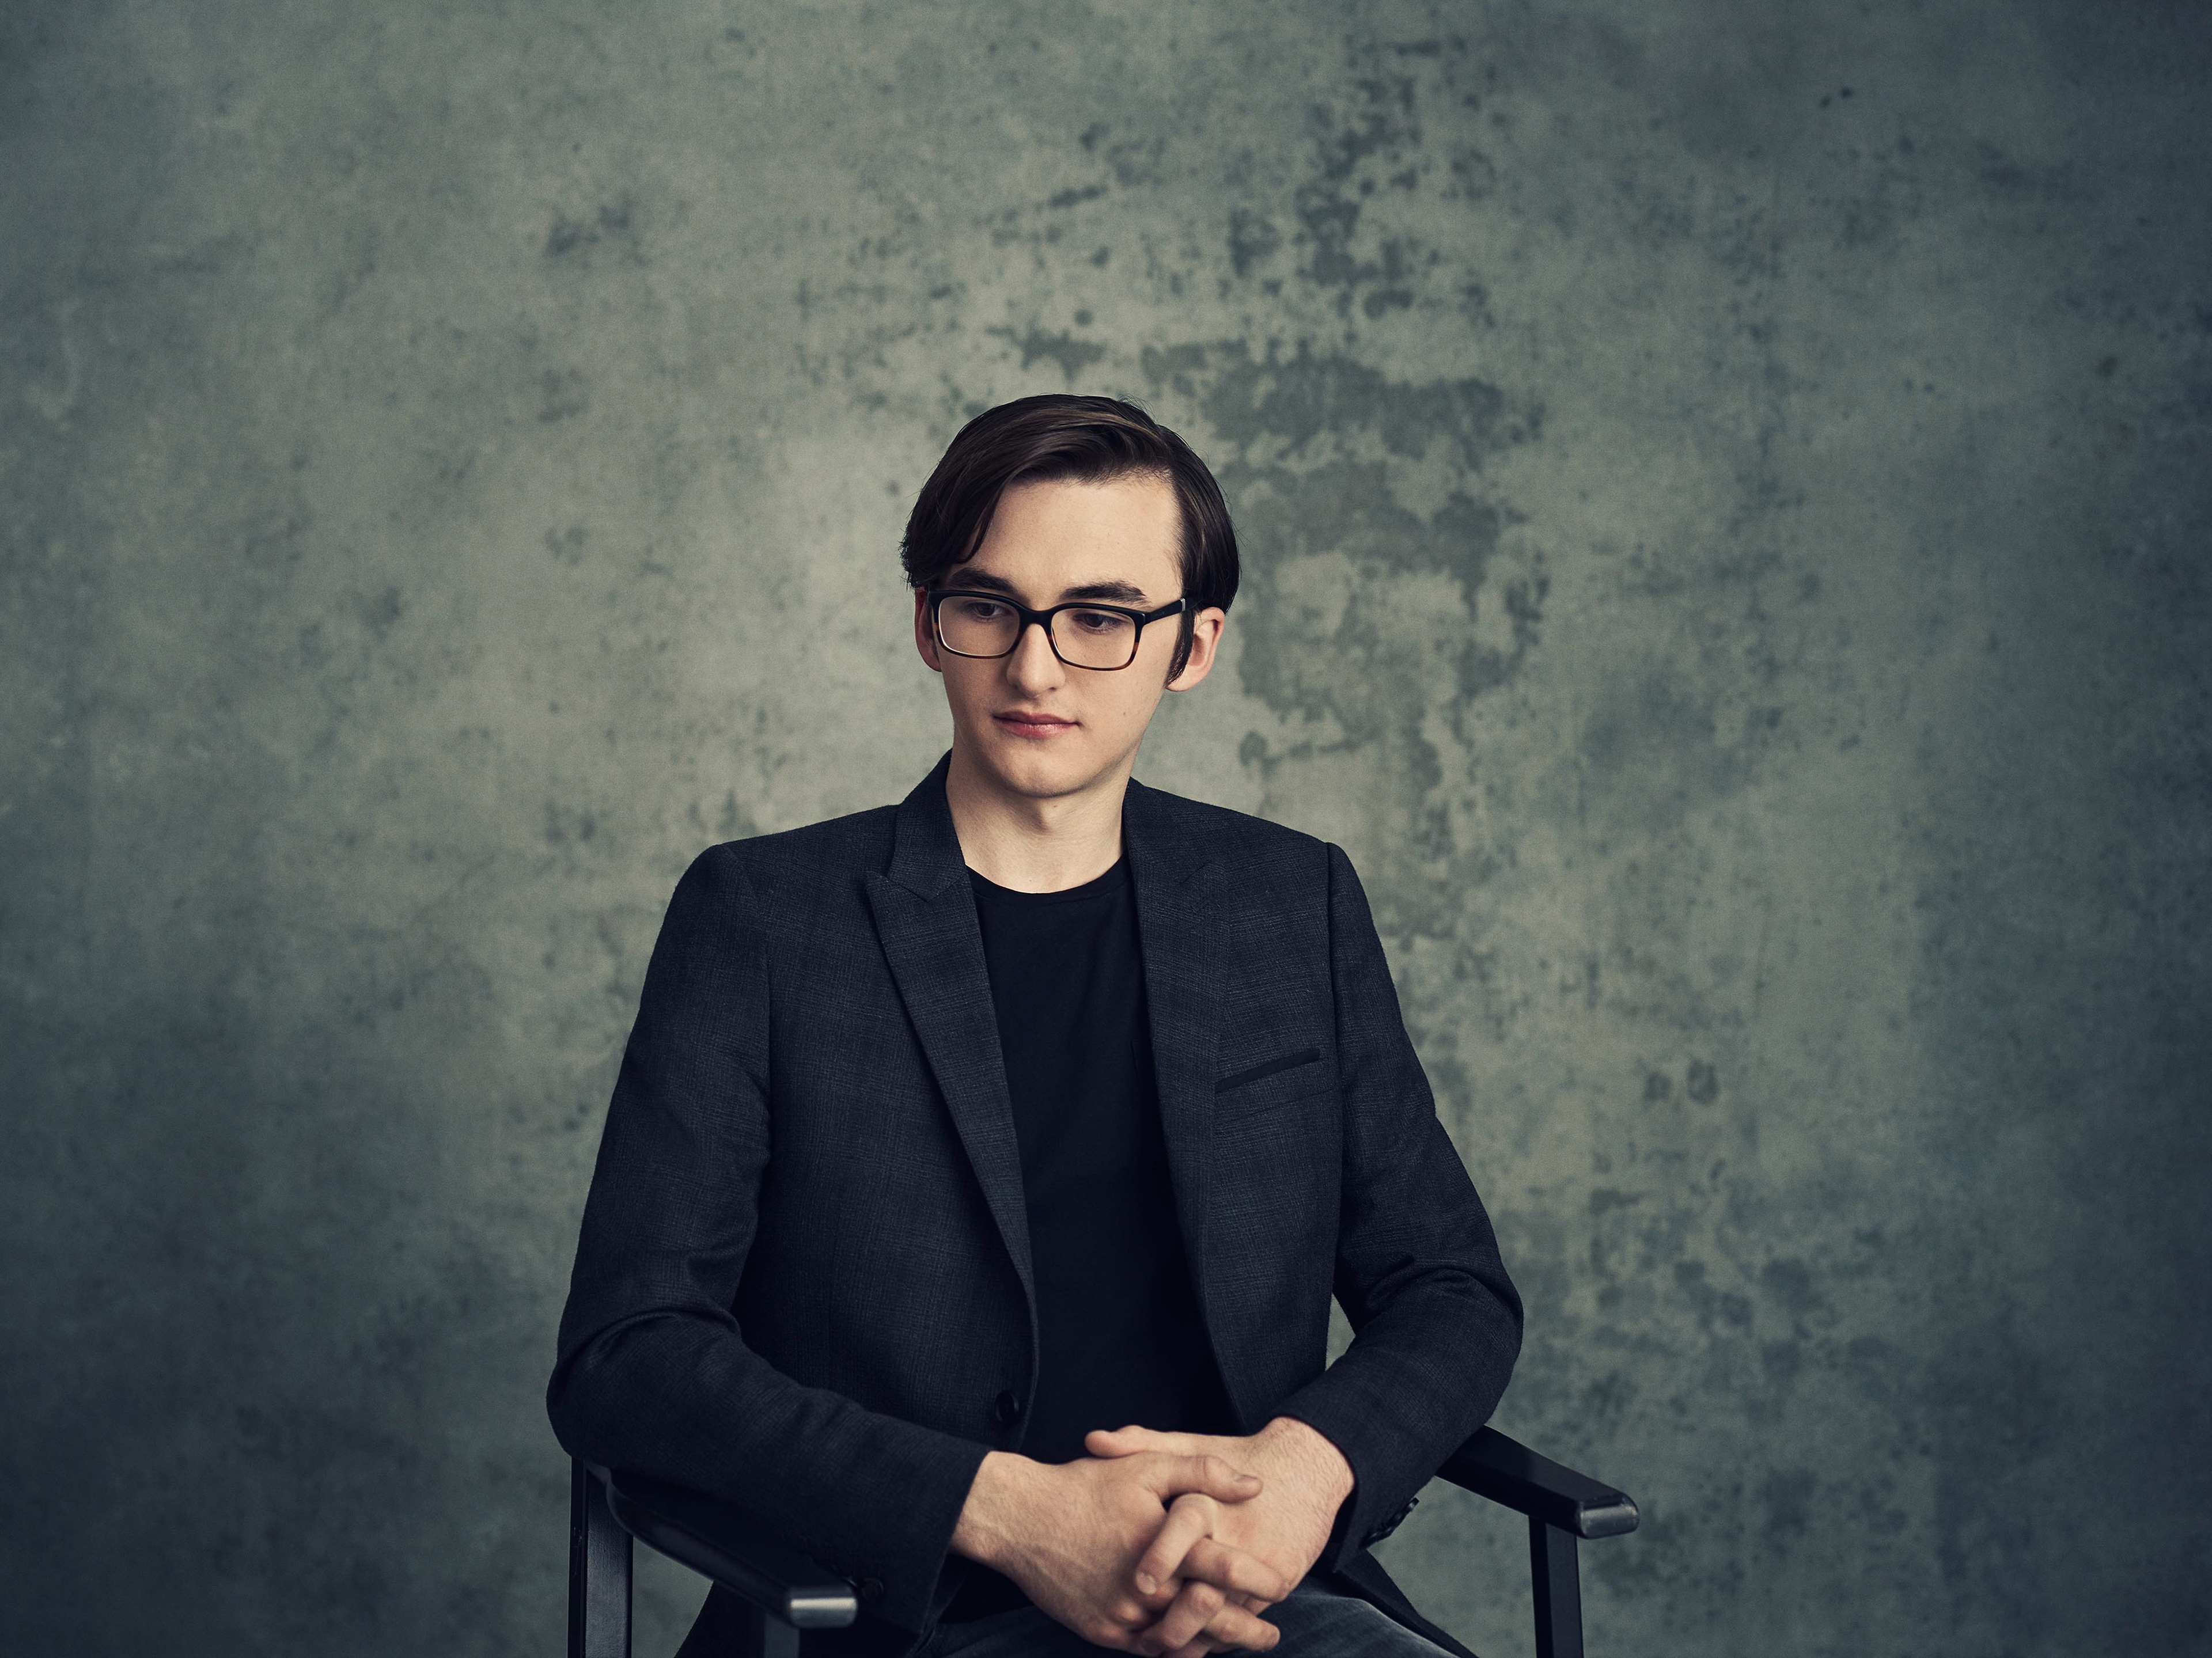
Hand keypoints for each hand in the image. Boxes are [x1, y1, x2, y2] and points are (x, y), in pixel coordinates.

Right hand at [950, 1449, 1290, 1652]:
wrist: (1021, 1519)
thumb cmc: (1084, 1488)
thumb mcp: (1146, 1466)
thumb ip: (1204, 1472)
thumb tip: (1255, 1485)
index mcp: (1163, 1547)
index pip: (1225, 1571)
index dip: (1260, 1579)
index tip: (1284, 1583)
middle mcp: (1145, 1590)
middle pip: (1209, 1618)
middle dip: (1246, 1629)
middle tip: (1272, 1634)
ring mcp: (1121, 1616)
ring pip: (1179, 1640)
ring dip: (1213, 1644)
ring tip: (1239, 1644)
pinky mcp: (1101, 1631)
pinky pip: (1147, 1650)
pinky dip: (1174, 1651)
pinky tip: (1192, 1648)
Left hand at [1086, 1419, 1354, 1657]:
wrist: (1307, 1469)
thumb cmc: (1238, 1454)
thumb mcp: (1192, 1444)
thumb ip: (1142, 1443)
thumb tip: (1092, 1441)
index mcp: (1210, 1500)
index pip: (1186, 1525)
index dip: (1163, 1553)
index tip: (1140, 1580)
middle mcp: (1238, 1535)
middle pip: (1209, 1583)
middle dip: (1177, 1614)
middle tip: (1147, 1636)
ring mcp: (1262, 1562)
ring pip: (1226, 1611)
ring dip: (1195, 1631)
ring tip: (1160, 1644)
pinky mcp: (1280, 1579)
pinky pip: (1245, 1615)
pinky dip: (1218, 1632)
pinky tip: (1191, 1641)